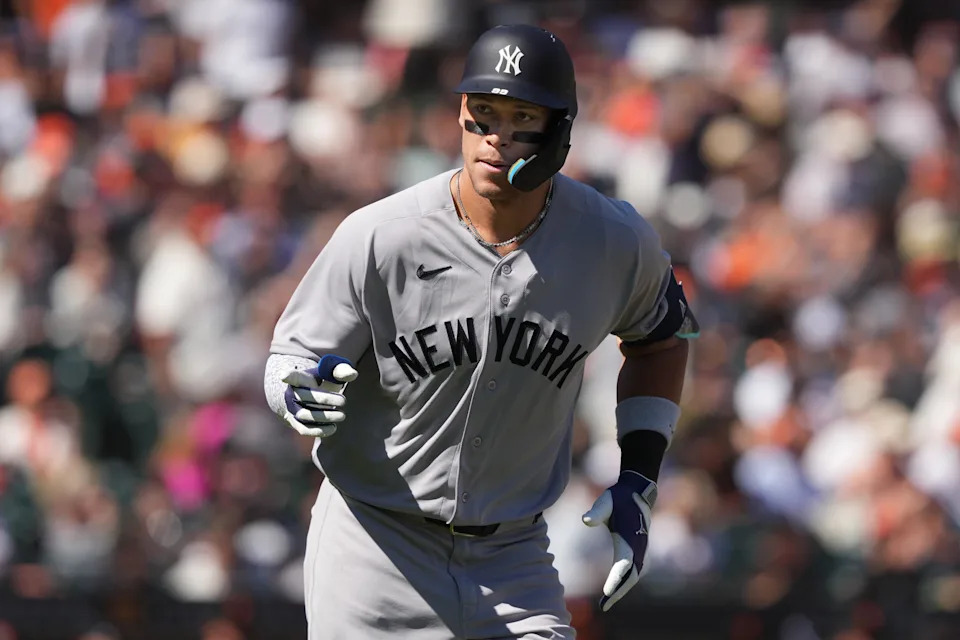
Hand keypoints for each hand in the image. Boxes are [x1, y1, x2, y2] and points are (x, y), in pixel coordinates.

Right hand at [281, 354, 357, 437]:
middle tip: (344, 401)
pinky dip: (319, 430)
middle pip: (306, 397)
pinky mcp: (296, 423)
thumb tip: (352, 374)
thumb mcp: (330, 373)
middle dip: (326, 399)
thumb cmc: (323, 382)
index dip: (288, 376)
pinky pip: (305, 429)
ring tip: (342, 415)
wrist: (309, 398)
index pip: (293, 376)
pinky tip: (333, 428)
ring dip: (325, 416)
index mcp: (299, 378)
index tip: (284, 376)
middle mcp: (291, 394)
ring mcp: (291, 410)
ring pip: (306, 415)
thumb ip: (341, 370)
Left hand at [582, 470, 656, 610]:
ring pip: (633, 576)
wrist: (637, 493)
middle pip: (631, 576)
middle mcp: (638, 547)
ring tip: (606, 603)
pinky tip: (614, 591)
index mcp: (629, 538)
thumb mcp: (605, 501)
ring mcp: (640, 550)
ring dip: (621, 590)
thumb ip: (596, 512)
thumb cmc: (618, 498)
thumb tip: (585, 520)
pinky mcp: (638, 551)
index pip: (624, 564)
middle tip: (604, 606)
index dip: (616, 580)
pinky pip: (633, 572)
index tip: (607, 593)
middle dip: (618, 592)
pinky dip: (624, 583)